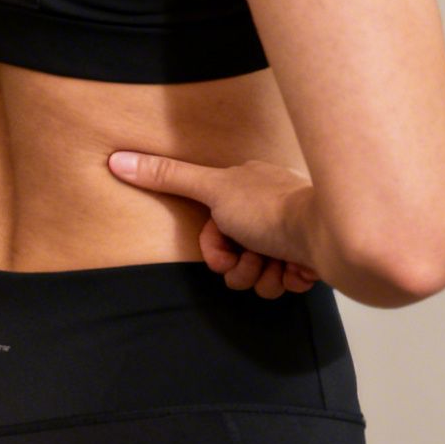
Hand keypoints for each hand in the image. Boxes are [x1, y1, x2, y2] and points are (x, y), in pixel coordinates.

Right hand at [107, 152, 320, 298]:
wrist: (328, 234)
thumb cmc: (272, 209)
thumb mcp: (213, 188)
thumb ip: (167, 176)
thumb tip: (116, 159)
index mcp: (248, 188)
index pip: (213, 232)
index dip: (215, 251)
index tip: (226, 249)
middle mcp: (270, 210)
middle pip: (236, 258)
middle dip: (241, 268)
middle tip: (254, 259)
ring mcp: (292, 236)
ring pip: (259, 276)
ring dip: (264, 276)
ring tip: (278, 264)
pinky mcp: (311, 258)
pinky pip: (285, 284)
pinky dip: (288, 280)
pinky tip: (298, 268)